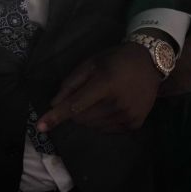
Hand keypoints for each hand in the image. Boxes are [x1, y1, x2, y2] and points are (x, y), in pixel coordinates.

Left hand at [36, 42, 162, 134]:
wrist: (150, 63)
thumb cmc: (115, 61)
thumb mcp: (91, 63)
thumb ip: (71, 83)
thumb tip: (54, 104)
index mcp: (106, 83)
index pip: (75, 105)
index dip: (56, 116)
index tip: (40, 127)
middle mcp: (118, 103)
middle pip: (82, 118)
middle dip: (76, 110)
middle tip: (87, 94)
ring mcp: (128, 116)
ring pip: (93, 126)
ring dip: (88, 117)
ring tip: (101, 99)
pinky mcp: (135, 124)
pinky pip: (107, 130)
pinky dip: (101, 122)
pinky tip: (110, 107)